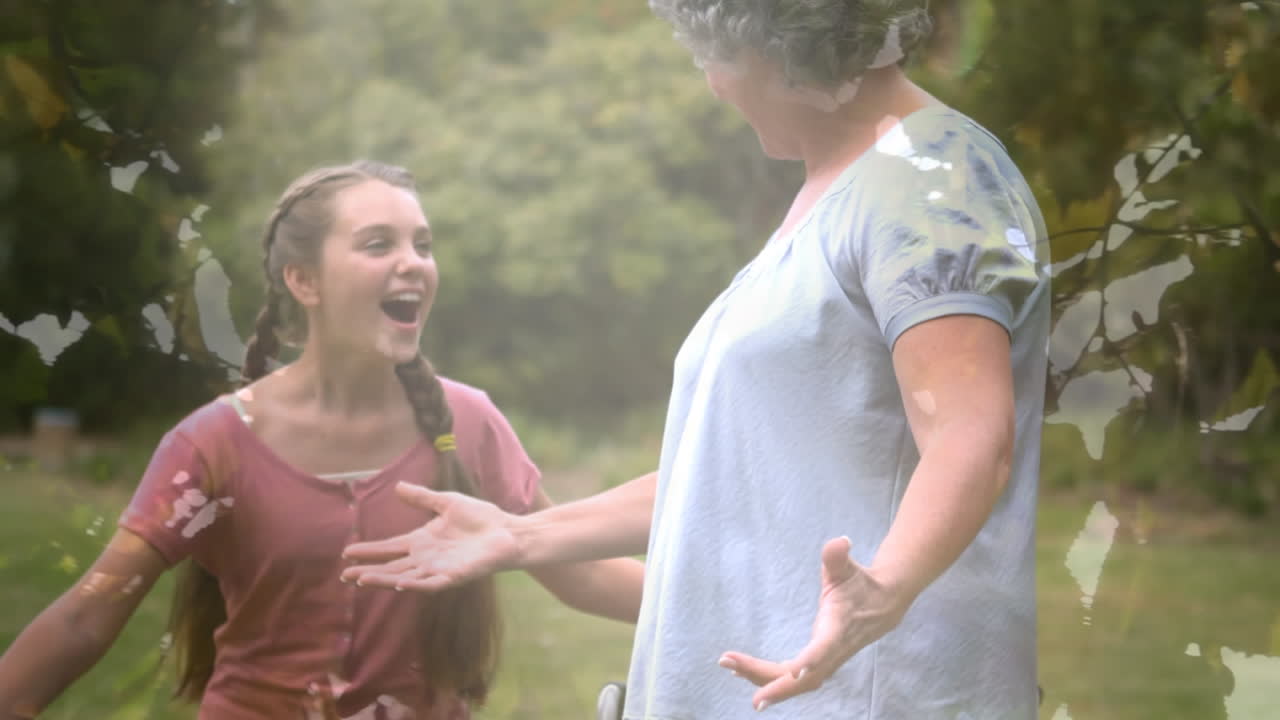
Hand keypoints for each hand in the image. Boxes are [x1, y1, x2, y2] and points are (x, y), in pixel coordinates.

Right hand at [340, 483, 519, 591]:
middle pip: (392, 567)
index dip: (369, 551)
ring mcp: (439, 569)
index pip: (389, 547)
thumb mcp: (447, 502)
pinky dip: (416, 584)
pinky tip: (400, 584)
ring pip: (405, 578)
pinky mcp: (455, 576)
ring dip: (385, 580)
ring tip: (362, 580)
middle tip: (345, 576)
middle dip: (368, 572)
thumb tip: (398, 486)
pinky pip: (431, 583)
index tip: (346, 553)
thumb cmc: (481, 518)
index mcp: (422, 541)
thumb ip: (422, 497)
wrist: (509, 530)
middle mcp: (426, 558)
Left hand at [717, 537, 913, 711]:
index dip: (811, 661)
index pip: (825, 649)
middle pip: (802, 678)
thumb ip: (838, 557)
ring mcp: (826, 662)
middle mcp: (832, 652)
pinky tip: (743, 672)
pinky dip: (769, 678)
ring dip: (762, 679)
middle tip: (730, 664)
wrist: (885, 604)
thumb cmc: (861, 585)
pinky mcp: (819, 664)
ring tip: (730, 666)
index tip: (792, 671)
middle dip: (769, 679)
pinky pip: (793, 679)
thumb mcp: (848, 567)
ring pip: (795, 683)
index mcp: (838, 629)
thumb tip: (840, 541)